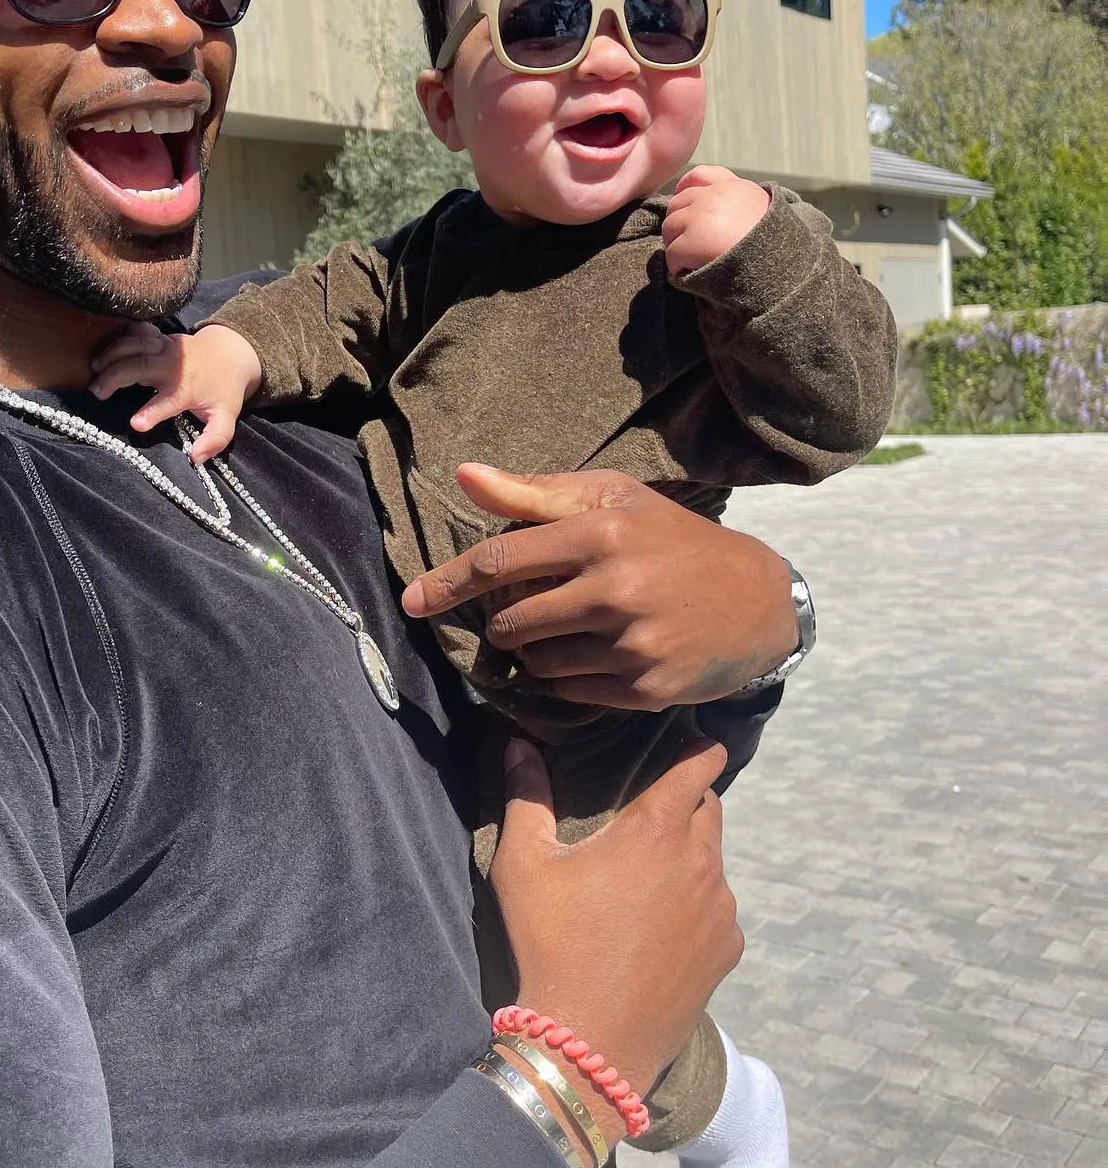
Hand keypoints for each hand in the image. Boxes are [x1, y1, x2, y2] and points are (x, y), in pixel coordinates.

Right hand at [90, 324, 263, 461]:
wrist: (231, 353)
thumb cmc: (223, 391)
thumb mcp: (226, 418)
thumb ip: (214, 439)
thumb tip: (197, 458)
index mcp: (187, 389)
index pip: (168, 401)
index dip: (152, 412)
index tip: (135, 424)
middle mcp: (174, 366)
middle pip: (140, 366)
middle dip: (115, 377)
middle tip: (96, 392)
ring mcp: (166, 348)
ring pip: (134, 345)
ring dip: (112, 355)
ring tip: (93, 370)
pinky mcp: (160, 337)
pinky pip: (136, 332)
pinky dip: (120, 337)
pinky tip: (104, 347)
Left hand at [401, 465, 796, 708]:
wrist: (756, 601)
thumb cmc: (671, 540)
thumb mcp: (612, 499)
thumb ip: (534, 493)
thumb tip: (463, 475)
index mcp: (600, 533)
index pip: (500, 562)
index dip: (447, 584)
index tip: (411, 602)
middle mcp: (614, 589)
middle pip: (511, 621)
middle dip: (504, 621)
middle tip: (529, 611)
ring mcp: (632, 643)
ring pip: (537, 661)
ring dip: (534, 651)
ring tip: (569, 630)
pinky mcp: (645, 689)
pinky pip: (568, 692)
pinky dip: (565, 678)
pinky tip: (595, 655)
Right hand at [493, 738, 741, 1147]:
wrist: (589, 1041)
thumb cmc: (552, 944)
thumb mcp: (524, 866)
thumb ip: (527, 797)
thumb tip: (519, 746)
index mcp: (657, 830)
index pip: (700, 767)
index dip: (701, 749)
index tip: (697, 743)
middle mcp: (701, 862)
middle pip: (710, 810)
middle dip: (688, 803)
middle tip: (649, 818)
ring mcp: (720, 910)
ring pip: (713, 863)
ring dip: (690, 858)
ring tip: (647, 883)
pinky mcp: (727, 951)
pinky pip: (718, 911)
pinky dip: (696, 907)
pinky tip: (659, 930)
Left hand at [661, 165, 770, 275]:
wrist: (782, 268)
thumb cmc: (775, 247)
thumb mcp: (763, 211)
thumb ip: (739, 202)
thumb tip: (715, 213)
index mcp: (735, 187)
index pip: (699, 176)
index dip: (686, 193)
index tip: (690, 213)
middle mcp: (716, 195)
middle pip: (678, 204)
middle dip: (681, 225)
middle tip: (694, 247)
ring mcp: (701, 216)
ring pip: (670, 228)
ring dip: (678, 246)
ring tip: (696, 260)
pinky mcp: (692, 241)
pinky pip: (672, 253)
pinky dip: (679, 267)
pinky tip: (696, 272)